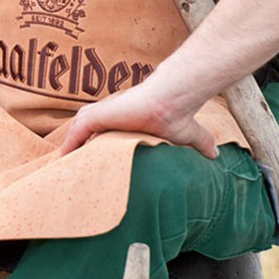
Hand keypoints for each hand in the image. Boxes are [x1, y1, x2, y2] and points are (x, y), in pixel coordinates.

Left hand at [58, 84, 215, 158]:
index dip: (94, 154)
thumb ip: (200, 144)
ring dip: (68, 153)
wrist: (172, 102)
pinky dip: (67, 147)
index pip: (100, 140)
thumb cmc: (177, 116)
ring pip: (76, 137)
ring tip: (61, 173)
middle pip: (83, 139)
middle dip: (76, 155)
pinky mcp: (95, 116)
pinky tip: (62, 162)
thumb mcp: (188, 136)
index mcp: (121, 125)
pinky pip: (75, 134)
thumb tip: (217, 156)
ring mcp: (100, 116)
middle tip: (70, 176)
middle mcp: (108, 119)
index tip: (91, 173)